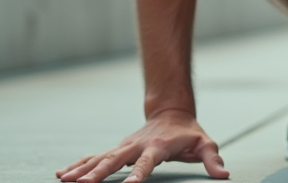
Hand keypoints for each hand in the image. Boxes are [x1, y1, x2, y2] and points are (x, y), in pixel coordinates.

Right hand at [55, 109, 229, 182]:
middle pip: (116, 159)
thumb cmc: (189, 133)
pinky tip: (63, 174)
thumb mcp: (205, 144)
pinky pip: (95, 157)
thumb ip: (212, 159)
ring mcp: (125, 146)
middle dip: (100, 172)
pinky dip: (79, 164)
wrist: (172, 113)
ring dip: (83, 169)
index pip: (148, 161)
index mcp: (159, 146)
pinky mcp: (118, 149)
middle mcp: (137, 145)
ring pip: (101, 157)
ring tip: (65, 180)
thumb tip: (224, 174)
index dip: (139, 173)